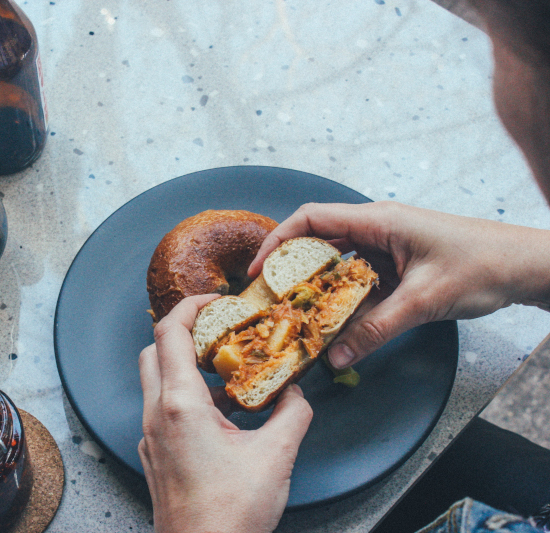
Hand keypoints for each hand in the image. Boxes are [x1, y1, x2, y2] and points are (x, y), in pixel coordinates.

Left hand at [138, 294, 312, 532]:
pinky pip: (163, 409)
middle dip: (185, 332)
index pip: (170, 332)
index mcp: (180, 405)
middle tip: (220, 332)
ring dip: (187, 367)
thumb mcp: (275, 457)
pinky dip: (186, 396)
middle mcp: (157, 415)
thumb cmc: (228, 515)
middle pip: (155, 350)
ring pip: (157, 381)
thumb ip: (291, 414)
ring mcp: (151, 436)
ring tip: (228, 375)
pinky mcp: (155, 454)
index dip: (191, 306)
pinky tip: (221, 414)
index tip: (217, 301)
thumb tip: (296, 393)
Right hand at [248, 201, 549, 367]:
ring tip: (297, 316)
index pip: (311, 219)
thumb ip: (376, 329)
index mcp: (378, 220)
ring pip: (338, 264)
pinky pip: (359, 279)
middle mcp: (376, 228)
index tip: (259, 272)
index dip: (278, 242)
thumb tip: (336, 358)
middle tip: (272, 301)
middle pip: (318, 242)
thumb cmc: (482, 266)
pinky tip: (336, 322)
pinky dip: (344, 298)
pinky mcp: (396, 264)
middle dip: (292, 270)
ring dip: (318, 288)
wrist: (526, 266)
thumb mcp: (423, 300)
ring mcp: (386, 246)